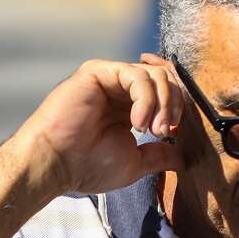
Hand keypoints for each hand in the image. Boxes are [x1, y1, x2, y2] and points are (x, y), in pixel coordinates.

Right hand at [14, 58, 188, 196]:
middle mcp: (120, 88)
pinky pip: (136, 75)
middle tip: (164, 132)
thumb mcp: (134, 162)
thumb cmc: (88, 166)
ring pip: (155, 75)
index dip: (178, 108)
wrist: (56, 164)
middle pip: (165, 79)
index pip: (166, 91)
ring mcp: (109, 77)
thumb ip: (158, 155)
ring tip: (153, 131)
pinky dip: (145, 99)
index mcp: (129, 106)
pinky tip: (138, 123)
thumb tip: (182, 158)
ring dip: (162, 103)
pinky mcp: (98, 71)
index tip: (172, 134)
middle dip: (174, 104)